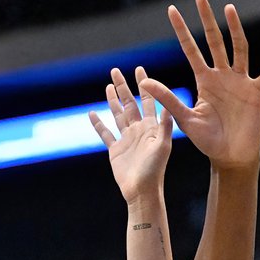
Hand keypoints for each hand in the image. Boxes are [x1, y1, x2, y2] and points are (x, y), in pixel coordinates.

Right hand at [92, 65, 173, 203]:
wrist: (142, 190)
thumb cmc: (155, 170)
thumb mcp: (163, 145)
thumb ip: (164, 125)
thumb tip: (166, 105)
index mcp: (151, 126)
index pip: (147, 100)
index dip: (144, 84)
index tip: (139, 69)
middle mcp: (138, 130)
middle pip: (128, 103)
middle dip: (123, 86)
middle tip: (116, 70)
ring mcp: (126, 139)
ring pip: (117, 114)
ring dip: (112, 100)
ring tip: (108, 86)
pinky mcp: (115, 150)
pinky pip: (105, 133)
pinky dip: (98, 123)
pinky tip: (92, 113)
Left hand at [141, 0, 259, 170]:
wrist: (229, 156)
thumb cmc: (207, 140)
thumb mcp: (185, 118)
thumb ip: (167, 98)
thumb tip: (144, 80)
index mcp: (204, 81)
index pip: (191, 49)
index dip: (182, 31)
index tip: (172, 11)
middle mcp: (222, 76)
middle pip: (214, 41)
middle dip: (208, 19)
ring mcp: (241, 82)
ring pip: (238, 49)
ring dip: (235, 30)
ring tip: (229, 9)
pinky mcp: (257, 92)